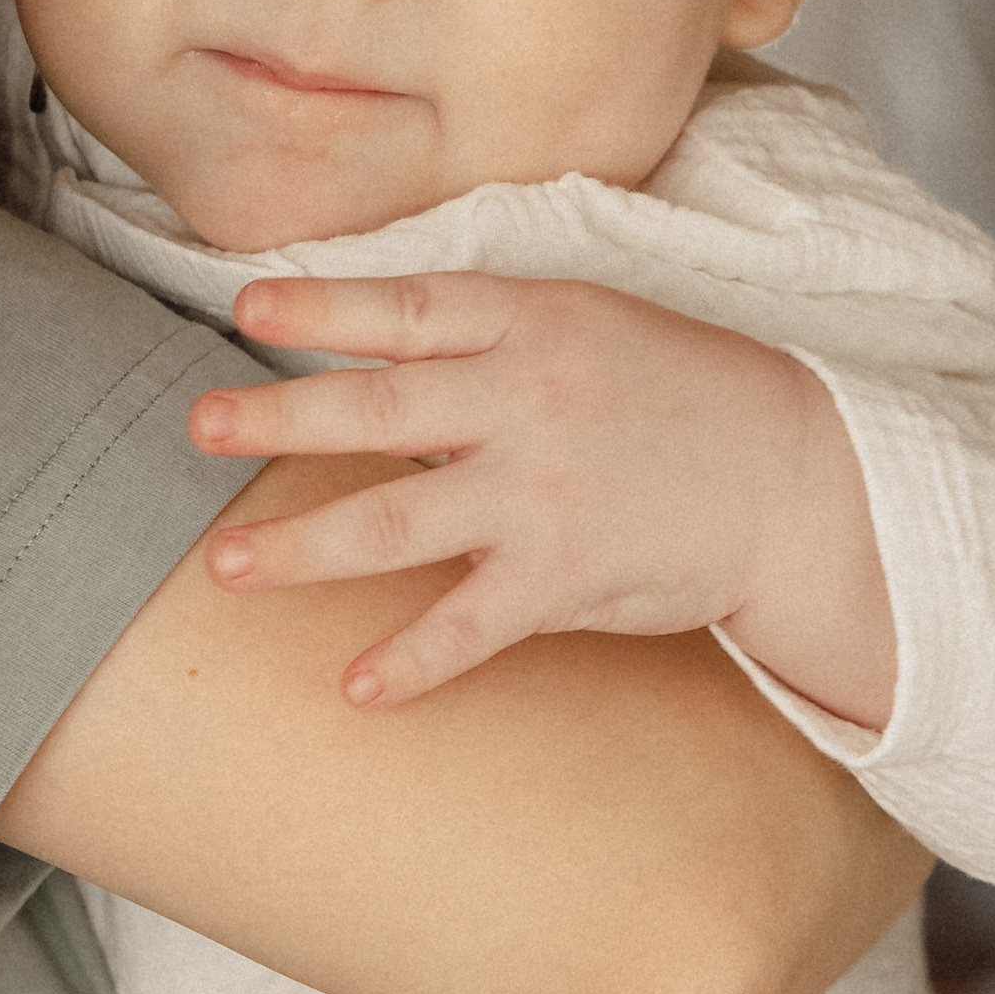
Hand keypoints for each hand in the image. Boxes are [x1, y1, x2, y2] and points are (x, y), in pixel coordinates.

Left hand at [188, 271, 894, 722]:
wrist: (798, 480)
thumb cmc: (689, 397)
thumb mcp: (596, 328)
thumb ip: (495, 338)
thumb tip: (386, 358)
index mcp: (534, 325)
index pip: (406, 307)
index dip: (321, 306)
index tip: (243, 307)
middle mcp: (527, 401)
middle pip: (376, 408)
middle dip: (276, 417)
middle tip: (196, 426)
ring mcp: (542, 491)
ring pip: (397, 519)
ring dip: (306, 546)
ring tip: (227, 567)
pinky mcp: (566, 574)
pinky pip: (469, 625)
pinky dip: (411, 660)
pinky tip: (355, 687)